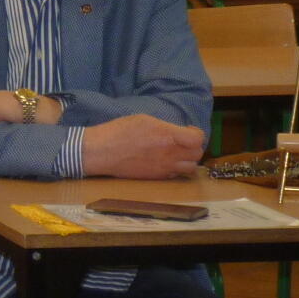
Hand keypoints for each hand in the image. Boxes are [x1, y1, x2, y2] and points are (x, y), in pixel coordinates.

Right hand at [82, 115, 207, 178]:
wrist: (101, 152)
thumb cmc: (118, 132)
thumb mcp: (143, 120)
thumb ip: (164, 127)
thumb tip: (175, 132)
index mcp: (167, 136)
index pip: (197, 139)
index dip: (196, 134)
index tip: (188, 131)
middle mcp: (170, 154)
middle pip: (197, 154)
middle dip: (193, 146)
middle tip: (183, 142)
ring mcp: (164, 168)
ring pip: (191, 167)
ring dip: (187, 160)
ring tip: (177, 154)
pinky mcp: (156, 177)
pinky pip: (175, 174)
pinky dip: (175, 168)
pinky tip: (164, 161)